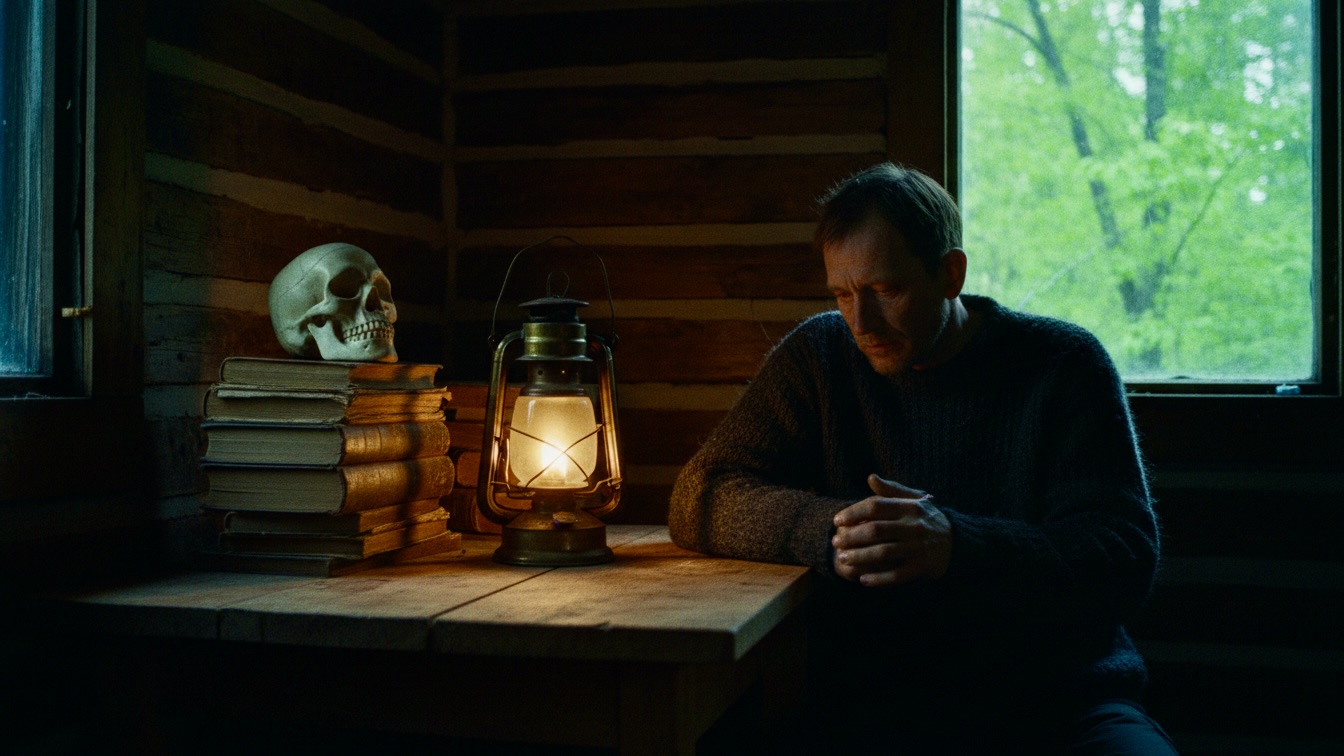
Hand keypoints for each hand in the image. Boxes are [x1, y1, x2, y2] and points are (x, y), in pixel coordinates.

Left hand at [831, 474, 951, 586]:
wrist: (959, 543)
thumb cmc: (928, 519)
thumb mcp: (915, 501)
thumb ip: (892, 491)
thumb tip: (870, 477)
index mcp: (910, 508)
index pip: (875, 507)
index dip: (853, 513)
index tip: (837, 521)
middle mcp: (914, 527)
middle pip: (875, 531)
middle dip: (851, 537)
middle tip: (835, 542)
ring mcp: (918, 549)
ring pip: (883, 553)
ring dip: (859, 557)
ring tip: (843, 559)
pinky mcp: (922, 568)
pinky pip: (896, 575)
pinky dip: (878, 579)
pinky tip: (863, 580)